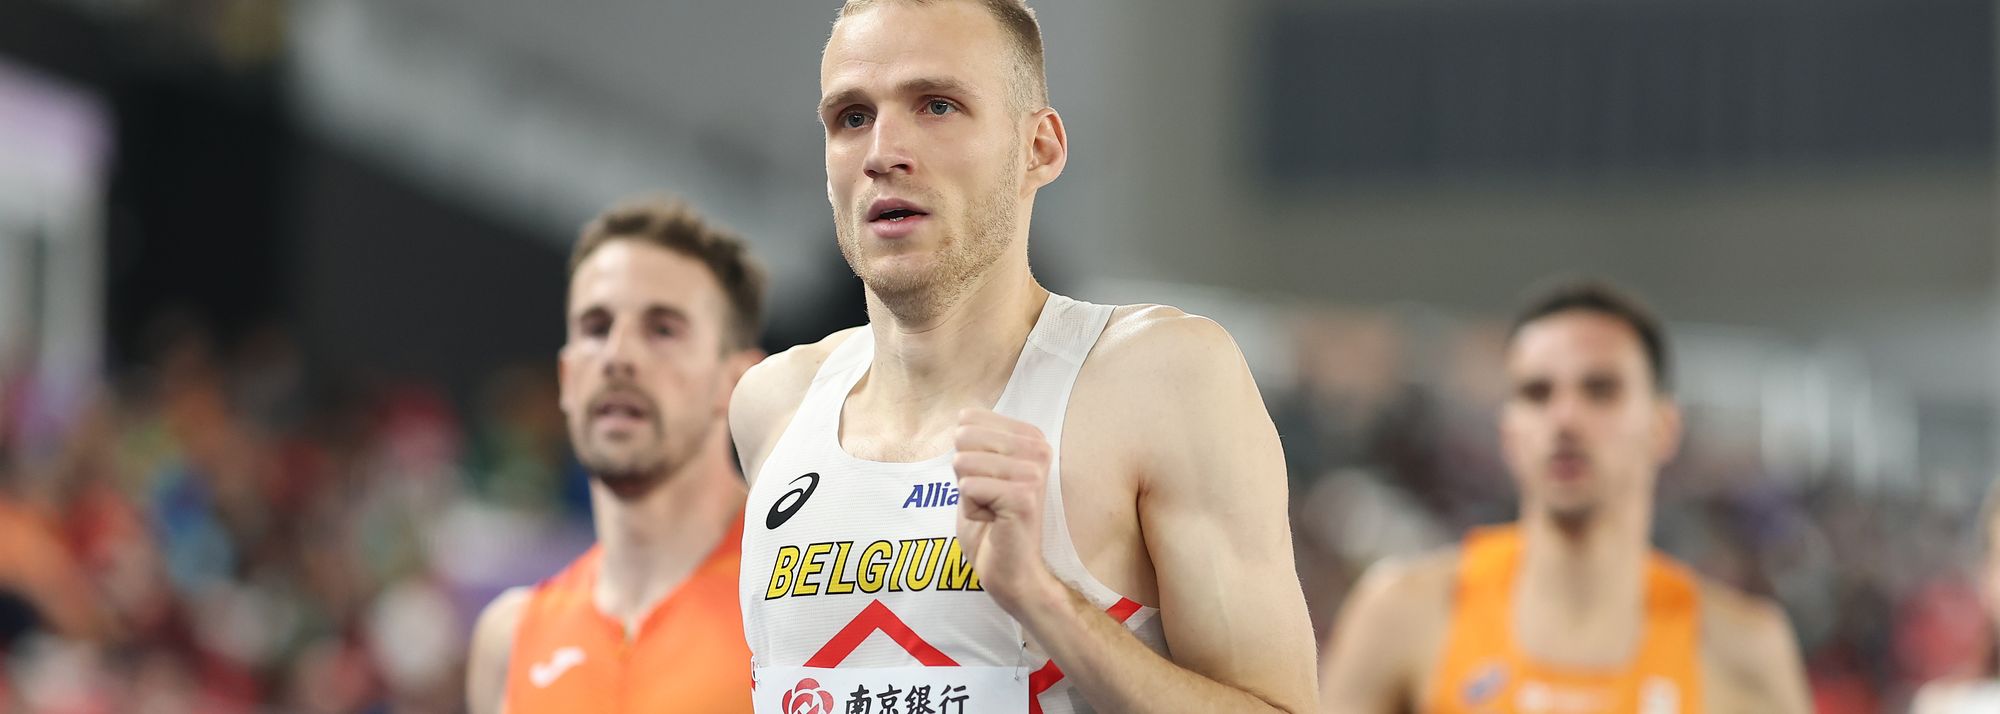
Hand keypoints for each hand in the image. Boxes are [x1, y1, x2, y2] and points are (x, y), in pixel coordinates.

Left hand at [952, 407, 1060, 613]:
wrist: (1010, 571)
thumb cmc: (991, 524)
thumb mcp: (978, 471)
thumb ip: (974, 442)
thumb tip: (962, 417)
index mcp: (1030, 436)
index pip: (968, 419)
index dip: (964, 455)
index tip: (988, 482)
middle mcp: (1038, 449)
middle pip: (964, 438)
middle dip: (963, 473)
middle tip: (988, 498)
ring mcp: (1034, 472)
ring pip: (964, 462)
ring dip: (968, 495)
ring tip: (992, 511)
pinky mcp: (1024, 497)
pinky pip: (968, 487)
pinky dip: (971, 510)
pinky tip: (994, 522)